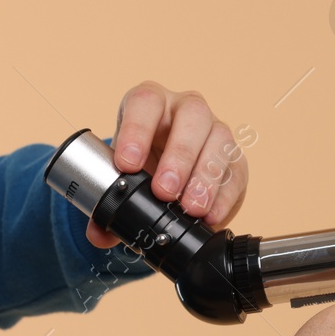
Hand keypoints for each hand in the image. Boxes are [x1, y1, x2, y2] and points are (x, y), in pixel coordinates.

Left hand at [87, 81, 249, 247]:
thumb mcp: (119, 176)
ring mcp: (215, 131)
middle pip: (193, 116)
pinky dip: (224, 197)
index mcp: (151, 104)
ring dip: (206, 177)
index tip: (127, 165)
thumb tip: (98, 234)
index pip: (146, 102)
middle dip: (179, 156)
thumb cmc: (141, 165)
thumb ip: (105, 203)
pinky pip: (236, 172)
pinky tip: (212, 216)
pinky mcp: (235, 159)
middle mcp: (186, 110)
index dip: (136, 130)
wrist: (167, 175)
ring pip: (220, 140)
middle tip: (164, 192)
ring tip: (191, 209)